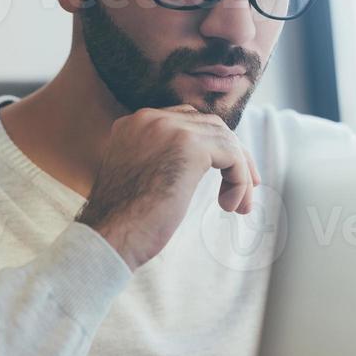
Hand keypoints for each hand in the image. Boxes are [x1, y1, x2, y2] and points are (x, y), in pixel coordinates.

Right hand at [75, 105, 260, 271]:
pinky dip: (239, 180)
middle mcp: (150, 118)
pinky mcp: (189, 146)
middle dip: (232, 155)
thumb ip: (161, 160)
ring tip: (240, 205)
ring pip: (224, 139)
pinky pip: (231, 156)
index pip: (187, 122)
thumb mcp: (140, 178)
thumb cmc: (123, 222)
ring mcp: (169, 128)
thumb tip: (193, 167)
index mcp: (134, 124)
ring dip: (240, 172)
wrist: (109, 236)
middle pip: (209, 125)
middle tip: (247, 187)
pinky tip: (231, 206)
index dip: (212, 147)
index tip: (225, 175)